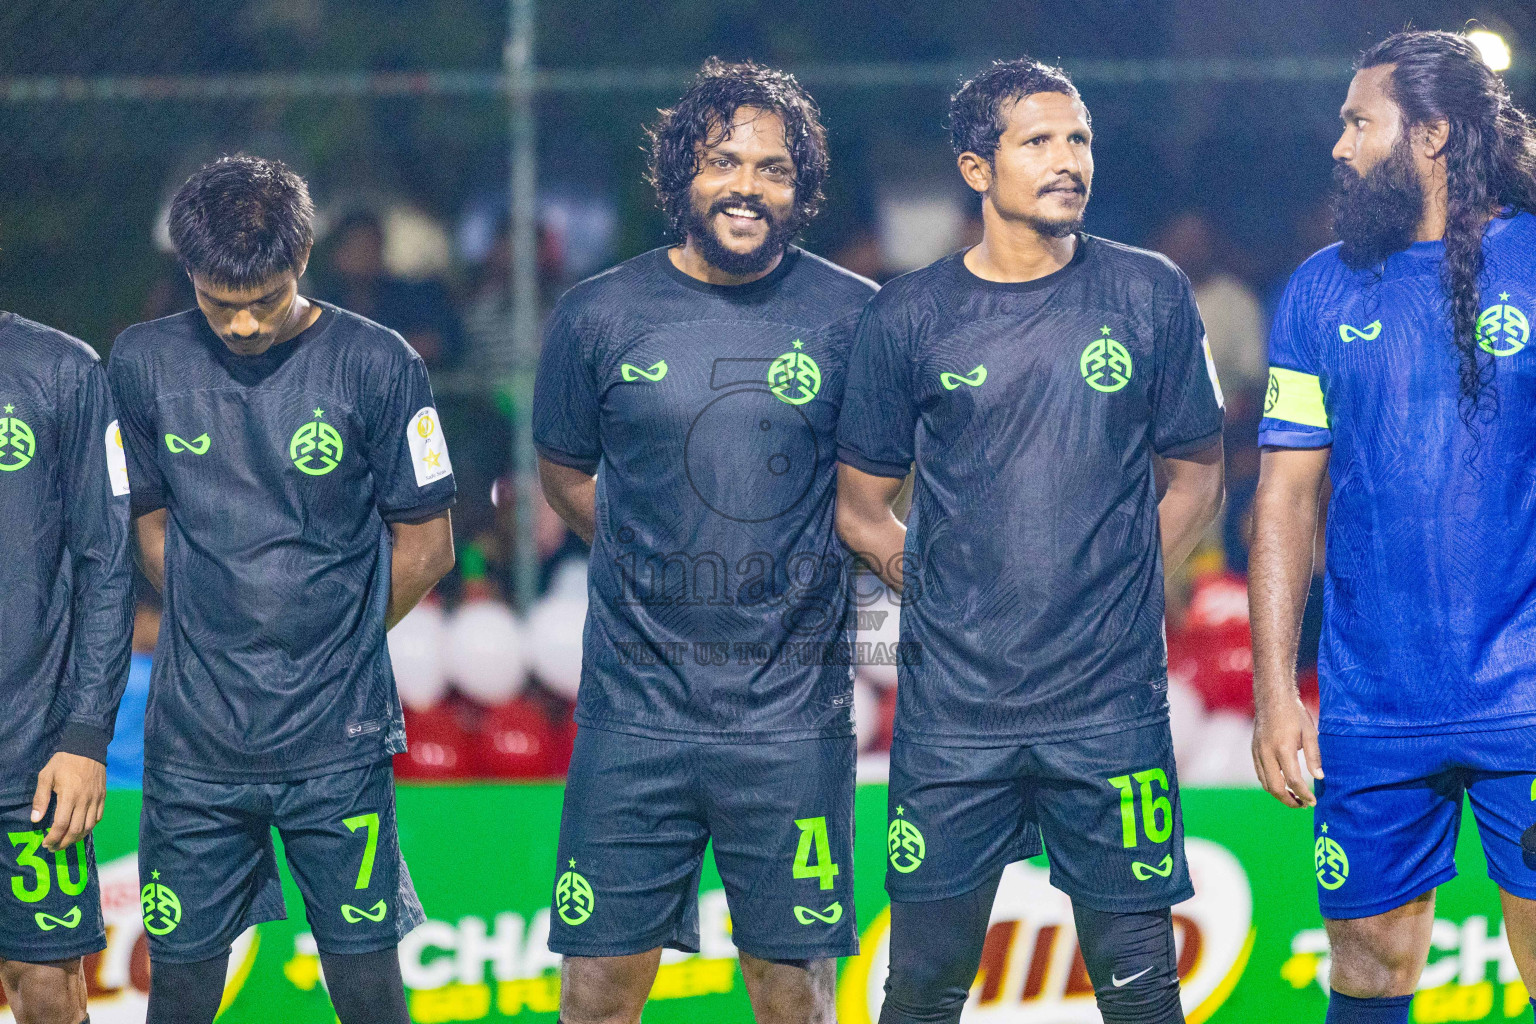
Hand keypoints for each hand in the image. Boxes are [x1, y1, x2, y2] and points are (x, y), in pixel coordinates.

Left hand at [31, 752, 105, 850]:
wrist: (87, 748)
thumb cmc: (63, 762)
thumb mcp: (46, 776)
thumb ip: (40, 799)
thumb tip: (36, 820)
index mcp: (69, 796)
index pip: (62, 825)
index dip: (53, 838)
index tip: (46, 844)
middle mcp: (85, 800)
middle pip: (76, 830)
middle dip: (64, 843)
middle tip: (54, 847)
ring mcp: (96, 799)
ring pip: (89, 826)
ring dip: (77, 838)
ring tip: (66, 841)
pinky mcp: (102, 796)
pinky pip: (98, 817)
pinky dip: (89, 827)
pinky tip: (81, 829)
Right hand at [1251, 692, 1323, 807]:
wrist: (1272, 698)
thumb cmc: (1294, 714)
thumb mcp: (1310, 732)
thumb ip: (1314, 756)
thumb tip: (1319, 777)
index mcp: (1283, 748)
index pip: (1293, 780)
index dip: (1304, 794)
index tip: (1313, 801)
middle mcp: (1267, 752)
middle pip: (1275, 787)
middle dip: (1289, 800)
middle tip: (1303, 805)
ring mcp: (1258, 752)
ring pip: (1265, 783)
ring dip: (1279, 794)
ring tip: (1294, 798)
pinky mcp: (1254, 751)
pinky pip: (1260, 774)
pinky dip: (1271, 783)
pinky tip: (1283, 784)